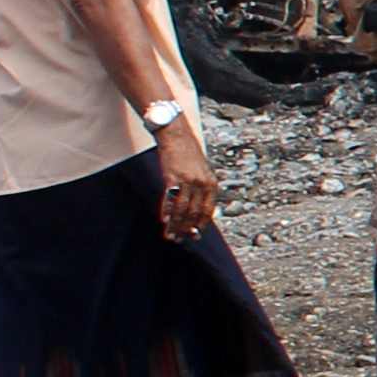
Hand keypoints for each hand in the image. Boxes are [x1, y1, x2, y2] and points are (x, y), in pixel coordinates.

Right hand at [151, 116, 220, 242]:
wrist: (177, 135)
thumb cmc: (188, 154)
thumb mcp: (202, 171)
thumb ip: (202, 189)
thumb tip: (197, 210)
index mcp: (212, 183)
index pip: (208, 211)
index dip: (200, 225)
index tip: (194, 236)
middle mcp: (202, 183)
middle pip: (194, 213)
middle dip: (186, 229)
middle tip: (179, 240)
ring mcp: (188, 181)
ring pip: (182, 210)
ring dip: (175, 225)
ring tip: (170, 236)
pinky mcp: (172, 177)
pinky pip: (170, 200)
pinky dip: (167, 212)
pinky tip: (164, 221)